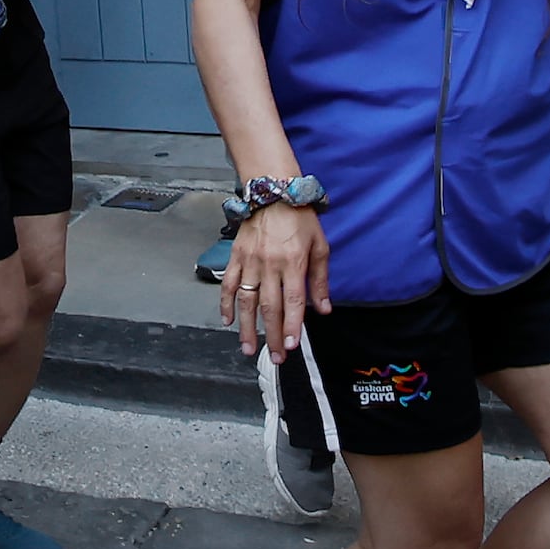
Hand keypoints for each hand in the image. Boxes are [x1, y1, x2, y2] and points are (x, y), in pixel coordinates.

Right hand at [223, 200, 329, 357]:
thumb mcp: (320, 247)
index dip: (291, 326)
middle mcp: (271, 264)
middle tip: (275, 357)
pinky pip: (228, 283)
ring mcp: (251, 261)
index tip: (290, 346)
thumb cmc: (300, 218)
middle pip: (270, 307)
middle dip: (272, 336)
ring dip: (247, 327)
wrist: (274, 192)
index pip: (293, 302)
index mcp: (294, 263)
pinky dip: (225, 303)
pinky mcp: (237, 256)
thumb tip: (324, 308)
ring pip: (247, 301)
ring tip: (249, 348)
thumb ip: (321, 280)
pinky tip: (227, 320)